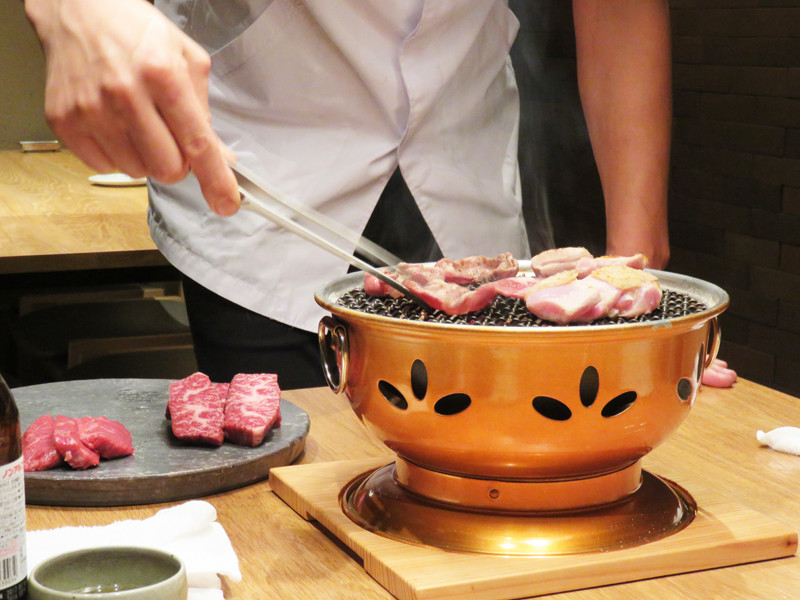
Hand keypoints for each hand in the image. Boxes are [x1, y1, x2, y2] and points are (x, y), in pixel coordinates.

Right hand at [25, 0, 238, 214]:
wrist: (78, 8)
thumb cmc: (135, 32)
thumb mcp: (186, 59)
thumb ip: (206, 112)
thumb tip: (222, 159)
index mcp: (163, 74)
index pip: (197, 143)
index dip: (215, 180)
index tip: (226, 203)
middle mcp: (124, 93)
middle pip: (168, 169)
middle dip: (178, 163)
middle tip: (171, 138)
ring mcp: (90, 110)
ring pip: (138, 171)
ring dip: (146, 157)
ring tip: (137, 121)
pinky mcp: (65, 122)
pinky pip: (105, 167)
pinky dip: (117, 154)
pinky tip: (114, 124)